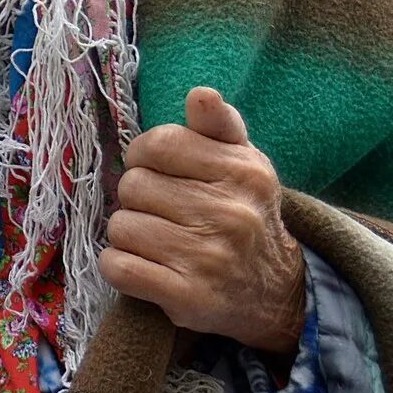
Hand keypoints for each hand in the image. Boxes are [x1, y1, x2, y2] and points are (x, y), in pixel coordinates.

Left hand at [98, 86, 306, 354]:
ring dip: (129, 234)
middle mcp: (231, 214)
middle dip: (138, 198)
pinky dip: (118, 266)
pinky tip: (143, 266)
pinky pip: (118, 267)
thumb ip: (218, 125)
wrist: (275, 293)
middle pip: (134, 186)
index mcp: (243, 172)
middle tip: (163, 212)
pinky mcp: (187, 298)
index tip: (155, 170)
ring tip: (158, 241)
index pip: (159, 144)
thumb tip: (202, 94)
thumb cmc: (244, 213)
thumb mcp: (243, 163)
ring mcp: (208, 259)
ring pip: (121, 226)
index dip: (144, 155)